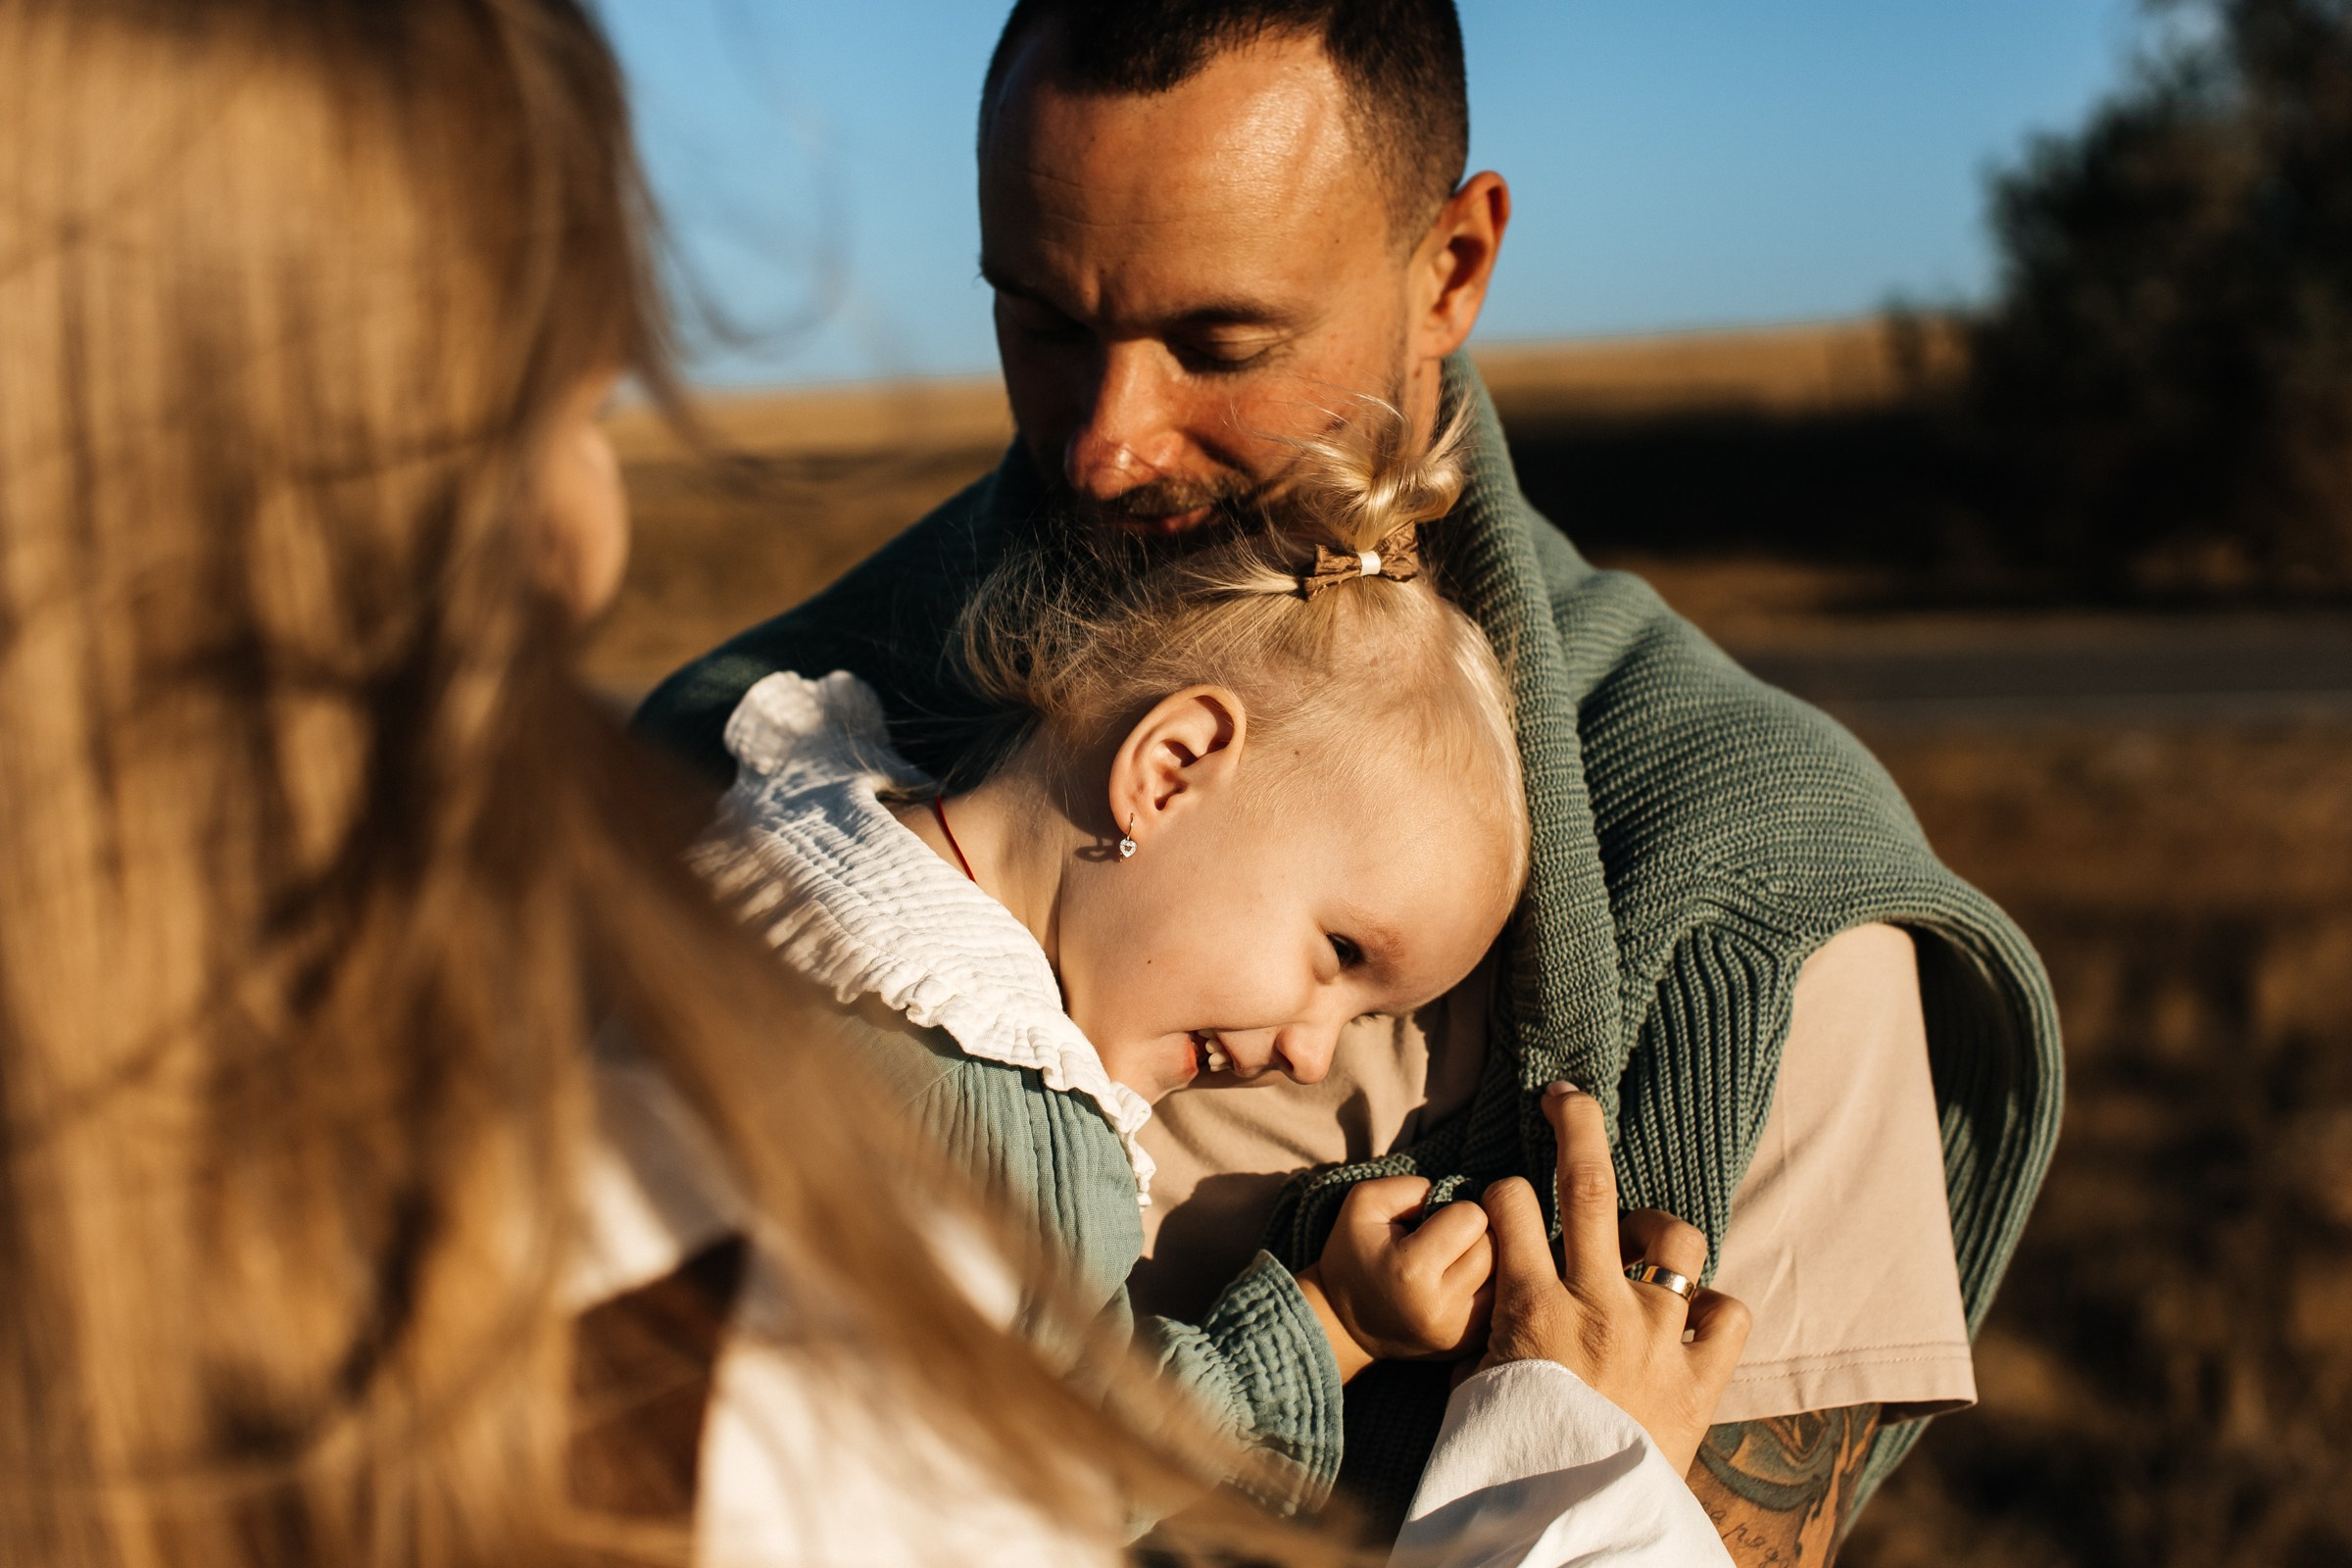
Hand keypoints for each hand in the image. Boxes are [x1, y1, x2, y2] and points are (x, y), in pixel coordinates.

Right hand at [1295, 1176, 1493, 1381]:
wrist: (1345, 1323)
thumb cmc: (1354, 1253)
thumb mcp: (1365, 1203)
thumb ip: (1412, 1187)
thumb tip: (1460, 1195)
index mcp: (1412, 1271)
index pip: (1473, 1217)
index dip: (1455, 1210)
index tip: (1433, 1222)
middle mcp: (1440, 1308)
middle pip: (1494, 1248)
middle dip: (1476, 1236)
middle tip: (1449, 1241)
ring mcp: (1457, 1332)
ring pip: (1505, 1277)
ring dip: (1487, 1262)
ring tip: (1456, 1261)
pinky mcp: (1468, 1345)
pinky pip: (1500, 1302)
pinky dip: (1487, 1287)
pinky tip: (1461, 1284)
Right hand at [1478, 1082, 1750, 1475]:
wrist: (1574, 1525)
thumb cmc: (1514, 1457)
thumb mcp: (1480, 1383)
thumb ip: (1496, 1323)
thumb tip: (1498, 1280)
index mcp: (1533, 1308)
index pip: (1510, 1205)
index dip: (1502, 1192)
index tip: (1504, 1201)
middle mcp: (1599, 1306)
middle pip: (1588, 1183)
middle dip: (1575, 1124)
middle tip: (1567, 1094)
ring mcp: (1658, 1336)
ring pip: (1671, 1239)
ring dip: (1652, 1229)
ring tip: (1636, 1243)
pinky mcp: (1703, 1376)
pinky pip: (1729, 1312)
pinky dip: (1714, 1309)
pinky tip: (1691, 1317)